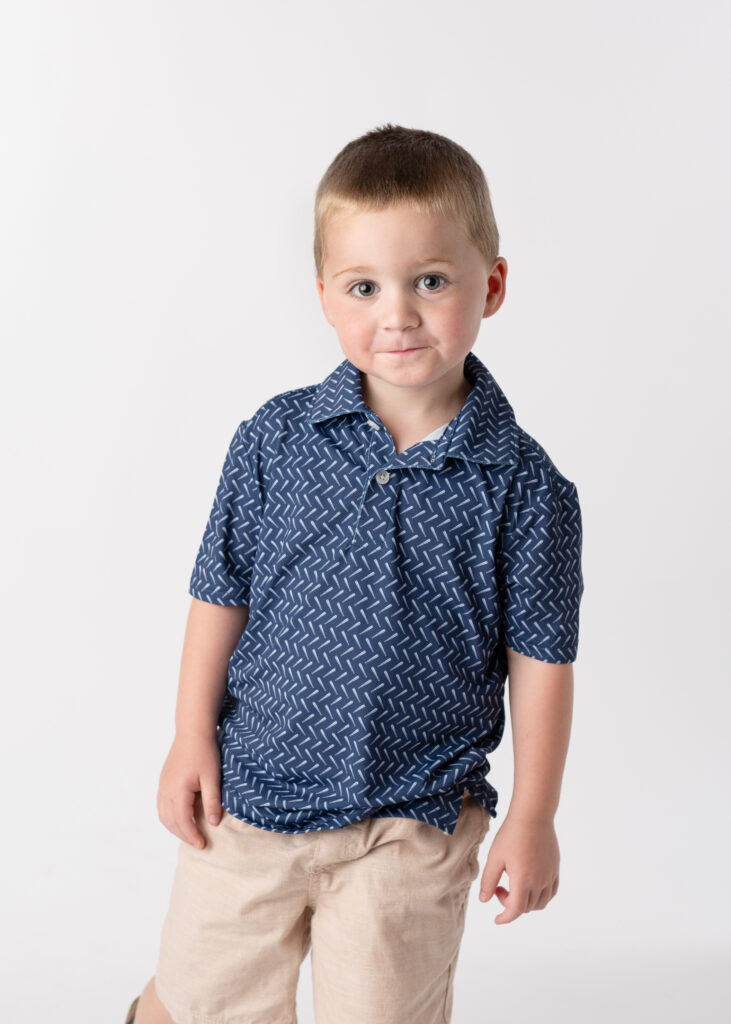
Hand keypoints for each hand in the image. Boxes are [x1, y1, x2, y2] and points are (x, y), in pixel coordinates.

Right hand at [157, 731, 222, 848]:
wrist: (192, 731)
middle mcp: (166, 790)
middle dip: (184, 835)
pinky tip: (181, 818)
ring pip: (163, 815)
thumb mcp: (212, 777)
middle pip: (171, 821)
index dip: (192, 835)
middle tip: (198, 843)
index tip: (203, 845)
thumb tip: (213, 823)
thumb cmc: (204, 752)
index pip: (183, 821)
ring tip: (190, 834)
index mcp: (178, 790)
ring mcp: (162, 786)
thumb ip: (212, 801)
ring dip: (175, 828)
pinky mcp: (163, 781)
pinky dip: (169, 817)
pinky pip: (162, 806)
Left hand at [478, 813, 559, 923]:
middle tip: (499, 887)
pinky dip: (541, 896)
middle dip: (511, 904)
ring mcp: (549, 875)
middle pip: (527, 907)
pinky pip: (551, 891)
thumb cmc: (511, 834)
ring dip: (527, 903)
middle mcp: (539, 881)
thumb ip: (488, 881)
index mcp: (523, 880)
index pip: (516, 910)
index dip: (505, 918)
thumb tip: (484, 900)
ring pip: (541, 902)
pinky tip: (530, 885)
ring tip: (514, 886)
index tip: (496, 919)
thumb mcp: (495, 857)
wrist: (533, 816)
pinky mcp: (555, 868)